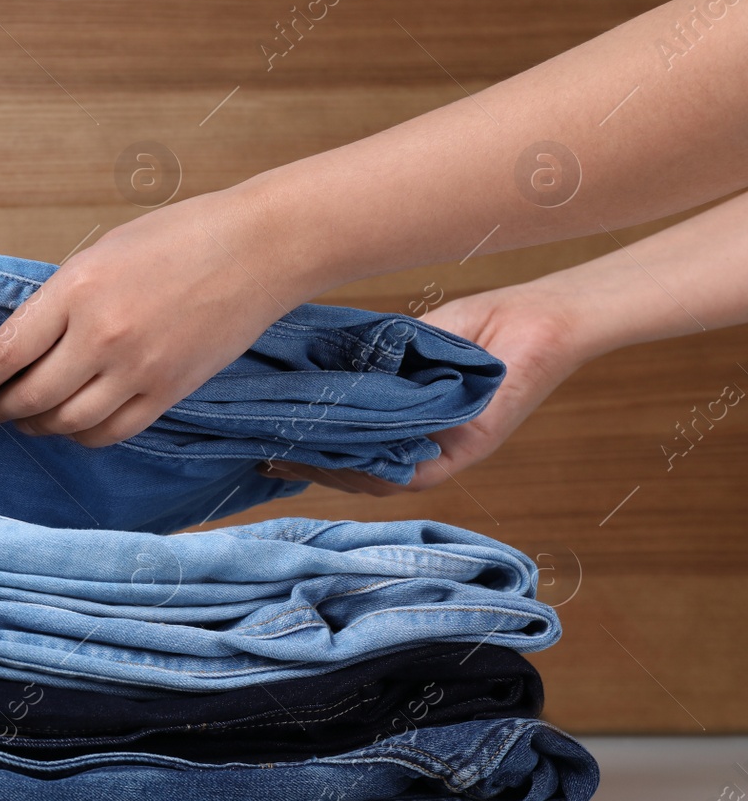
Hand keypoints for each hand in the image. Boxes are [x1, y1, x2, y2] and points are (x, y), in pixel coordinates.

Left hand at [0, 190, 316, 447]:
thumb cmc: (182, 237)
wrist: (258, 250)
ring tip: (24, 421)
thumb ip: (62, 297)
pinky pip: (111, 432)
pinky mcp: (168, 392)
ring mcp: (138, 370)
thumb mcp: (103, 252)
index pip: (6, 353)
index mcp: (78, 290)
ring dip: (36, 427)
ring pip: (67, 422)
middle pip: (30, 396)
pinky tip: (72, 427)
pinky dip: (82, 436)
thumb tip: (23, 340)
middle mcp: (103, 336)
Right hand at [260, 284, 586, 494]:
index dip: (308, 455)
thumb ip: (362, 368)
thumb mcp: (400, 345)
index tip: (268, 447)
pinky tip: (342, 457)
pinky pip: (411, 474)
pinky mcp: (466, 451)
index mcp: (405, 428)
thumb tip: (301, 376)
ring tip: (295, 455)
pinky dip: (375, 469)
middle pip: (356, 475)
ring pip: (378, 482)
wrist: (531, 319)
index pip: (349, 453)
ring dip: (335, 472)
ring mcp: (443, 454)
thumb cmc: (474, 328)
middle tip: (268, 455)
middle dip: (310, 468)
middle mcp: (422, 449)